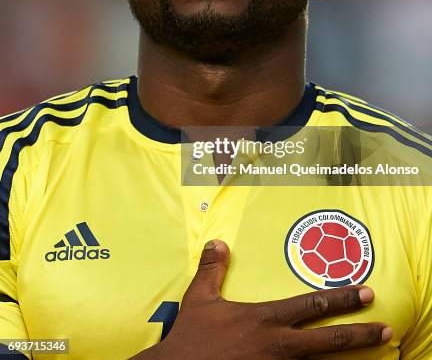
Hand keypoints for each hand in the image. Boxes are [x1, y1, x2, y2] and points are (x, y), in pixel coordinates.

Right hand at [132, 240, 391, 358]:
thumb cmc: (192, 338)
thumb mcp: (200, 299)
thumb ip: (212, 270)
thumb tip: (217, 242)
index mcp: (264, 320)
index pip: (310, 306)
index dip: (340, 299)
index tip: (366, 293)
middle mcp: (277, 345)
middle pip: (327, 341)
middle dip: (358, 334)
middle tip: (384, 328)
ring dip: (346, 358)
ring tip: (372, 351)